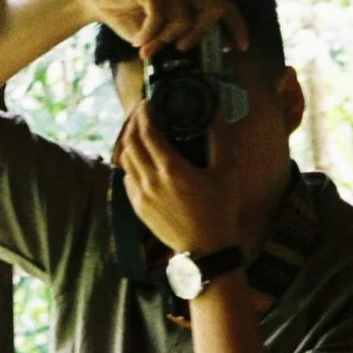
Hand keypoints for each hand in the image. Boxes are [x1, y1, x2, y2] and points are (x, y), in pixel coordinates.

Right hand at [82, 0, 248, 63]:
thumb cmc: (130, 18)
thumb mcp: (158, 34)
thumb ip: (177, 41)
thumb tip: (197, 65)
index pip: (225, 6)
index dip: (236, 27)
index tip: (240, 49)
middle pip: (214, 8)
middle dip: (204, 34)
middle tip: (183, 49)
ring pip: (183, 19)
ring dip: (163, 41)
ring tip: (146, 50)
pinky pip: (159, 16)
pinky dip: (148, 34)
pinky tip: (137, 41)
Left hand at [113, 100, 242, 255]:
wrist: (207, 250)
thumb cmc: (221, 210)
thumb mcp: (227, 172)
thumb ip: (221, 137)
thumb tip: (218, 110)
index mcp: (172, 170)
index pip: (147, 132)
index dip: (144, 113)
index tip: (148, 102)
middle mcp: (151, 181)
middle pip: (130, 142)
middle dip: (134, 123)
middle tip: (143, 112)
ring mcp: (141, 196)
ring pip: (125, 159)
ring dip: (130, 141)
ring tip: (140, 132)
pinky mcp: (138, 207)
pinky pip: (126, 177)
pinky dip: (130, 162)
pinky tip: (141, 158)